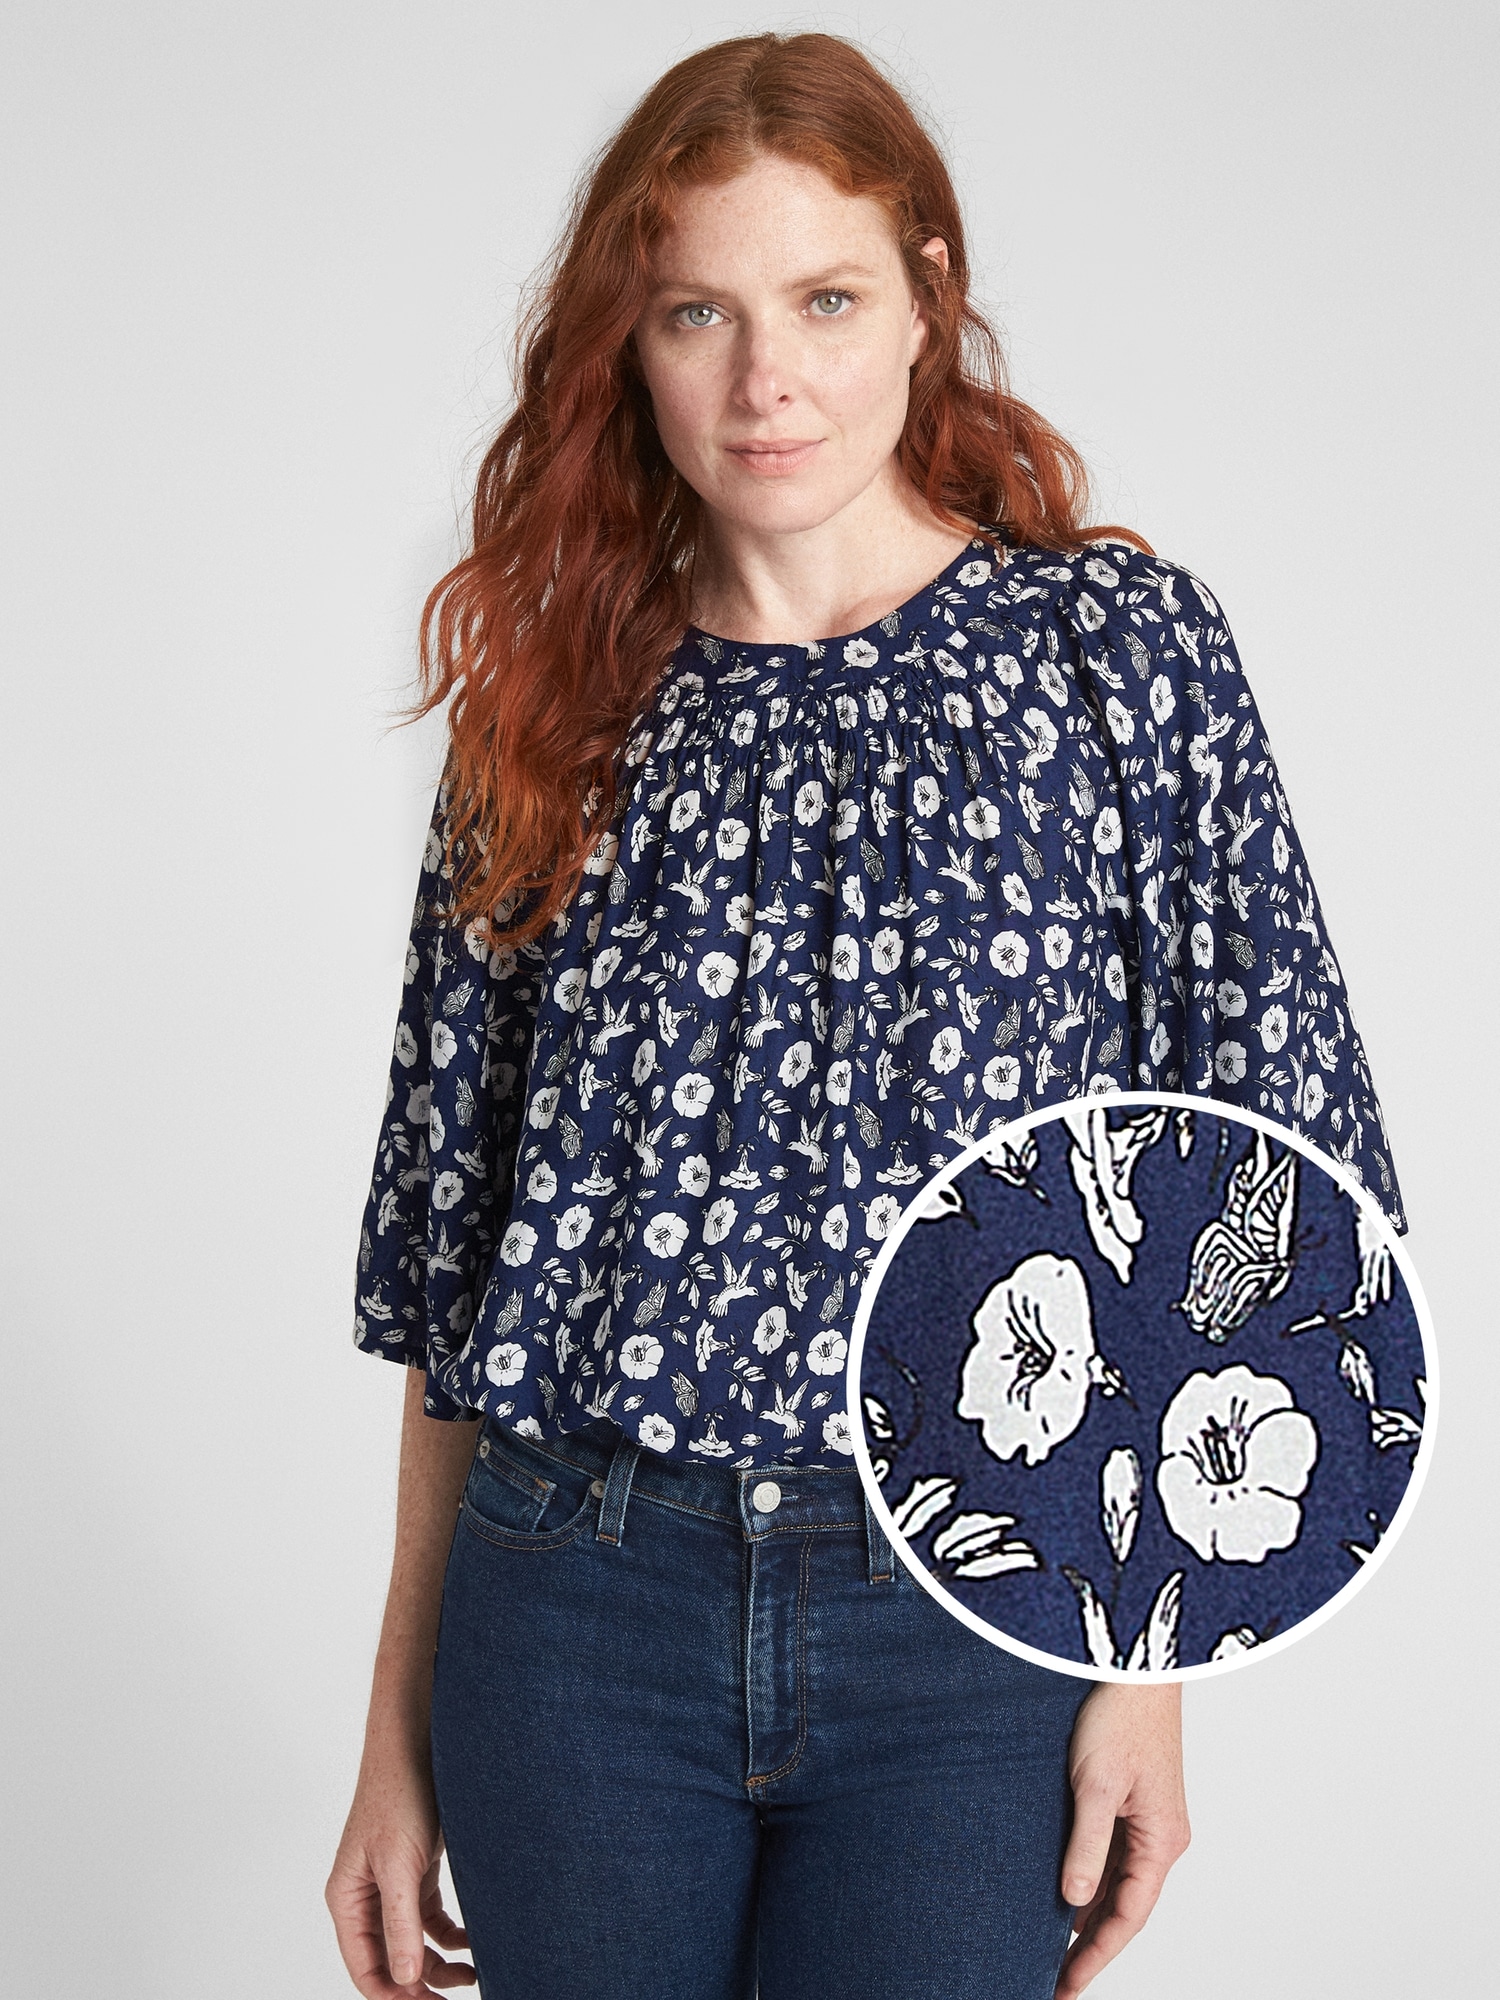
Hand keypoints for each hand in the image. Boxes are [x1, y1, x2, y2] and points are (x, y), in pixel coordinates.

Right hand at [326, 1745, 475, 1997]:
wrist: (420, 1743)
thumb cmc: (400, 1795)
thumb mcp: (399, 1864)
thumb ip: (400, 1922)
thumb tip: (405, 1977)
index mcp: (347, 1899)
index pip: (365, 1968)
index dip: (394, 1995)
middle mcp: (366, 1897)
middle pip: (389, 1961)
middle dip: (418, 1987)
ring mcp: (392, 1884)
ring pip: (412, 1943)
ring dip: (438, 1965)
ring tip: (472, 1977)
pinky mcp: (418, 1870)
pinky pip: (430, 1919)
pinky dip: (450, 1936)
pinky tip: (472, 1944)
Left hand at [1054, 1682, 1189, 1997]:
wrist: (1135, 1664)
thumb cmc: (1120, 1714)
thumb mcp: (1095, 1783)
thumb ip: (1086, 1845)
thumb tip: (1073, 1902)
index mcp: (1161, 1840)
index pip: (1128, 1917)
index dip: (1096, 1955)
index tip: (1065, 1986)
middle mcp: (1161, 1837)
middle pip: (1125, 1906)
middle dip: (1091, 1945)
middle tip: (1054, 1979)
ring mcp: (1149, 1820)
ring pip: (1118, 1882)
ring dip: (1090, 1915)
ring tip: (1052, 1949)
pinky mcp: (1133, 1801)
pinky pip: (1114, 1854)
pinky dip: (1091, 1880)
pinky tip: (1065, 1894)